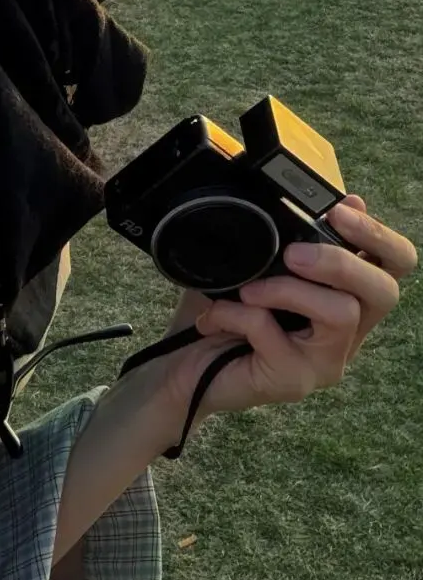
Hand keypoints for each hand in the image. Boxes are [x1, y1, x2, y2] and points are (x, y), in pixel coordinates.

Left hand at [160, 197, 416, 432]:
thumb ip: (293, 234)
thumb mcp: (258, 260)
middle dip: (341, 261)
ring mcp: (325, 361)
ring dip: (287, 289)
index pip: (395, 266)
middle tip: (293, 253)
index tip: (340, 211)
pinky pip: (275, 334)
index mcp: (345, 295)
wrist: (183, 362)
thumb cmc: (227, 305)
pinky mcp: (294, 381)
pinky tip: (213, 317)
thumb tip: (335, 198)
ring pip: (340, 313)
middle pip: (385, 293)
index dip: (379, 235)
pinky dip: (237, 314)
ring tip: (247, 289)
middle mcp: (347, 331)